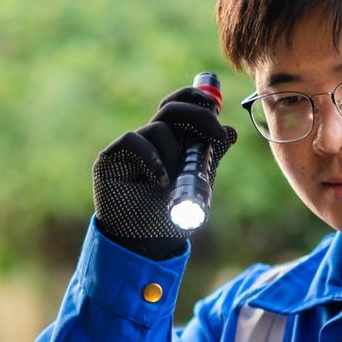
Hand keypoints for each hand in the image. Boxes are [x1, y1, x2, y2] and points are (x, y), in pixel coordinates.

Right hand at [92, 86, 237, 256]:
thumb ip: (210, 157)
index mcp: (171, 141)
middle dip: (198, 116)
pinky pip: (134, 141)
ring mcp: (130, 148)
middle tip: (215, 134)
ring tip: (172, 181)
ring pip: (158, 128)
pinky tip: (159, 180)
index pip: (180, 105)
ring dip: (173, 153)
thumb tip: (231, 131)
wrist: (144, 243)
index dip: (195, 97)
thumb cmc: (168, 216)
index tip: (216, 107)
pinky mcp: (110, 157)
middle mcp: (150, 140)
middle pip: (171, 108)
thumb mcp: (197, 184)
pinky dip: (152, 158)